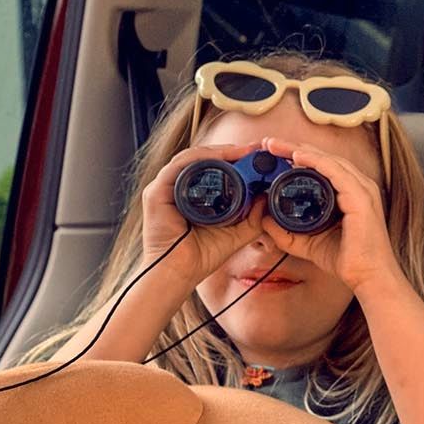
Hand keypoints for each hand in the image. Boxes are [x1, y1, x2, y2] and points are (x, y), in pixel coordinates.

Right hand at [135, 144, 263, 288]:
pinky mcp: (156, 192)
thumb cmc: (200, 257)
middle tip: (256, 148)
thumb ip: (252, 219)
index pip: (212, 166)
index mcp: (190, 193)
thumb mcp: (235, 234)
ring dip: (220, 151)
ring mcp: (164, 187)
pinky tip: (223, 158)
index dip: (235, 158)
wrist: (178, 274)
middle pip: (203, 158)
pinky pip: (180, 166)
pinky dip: (202, 158)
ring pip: (193, 157)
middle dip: (231, 150)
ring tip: (244, 151)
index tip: (259, 155)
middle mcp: (176, 186)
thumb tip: (267, 198)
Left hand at [259, 138, 407, 302]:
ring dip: (300, 150)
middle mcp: (358, 186)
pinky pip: (336, 172)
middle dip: (294, 147)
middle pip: (323, 158)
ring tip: (275, 146)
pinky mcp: (361, 198)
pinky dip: (316, 161)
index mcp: (349, 192)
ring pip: (327, 160)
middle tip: (268, 143)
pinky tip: (297, 156)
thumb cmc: (348, 260)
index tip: (272, 153)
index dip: (297, 155)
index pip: (321, 166)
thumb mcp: (308, 242)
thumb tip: (263, 220)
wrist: (369, 277)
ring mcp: (362, 190)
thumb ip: (286, 232)